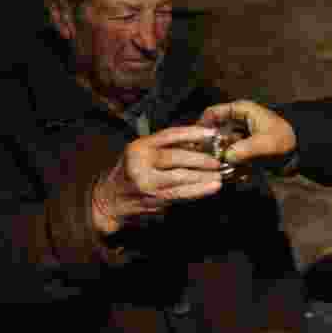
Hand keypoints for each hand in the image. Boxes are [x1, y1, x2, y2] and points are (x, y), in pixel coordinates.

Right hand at [92, 126, 224, 234]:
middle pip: (176, 157)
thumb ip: (167, 146)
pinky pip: (181, 194)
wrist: (111, 199)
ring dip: (203, 177)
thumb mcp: (143, 151)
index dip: (193, 133)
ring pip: (180, 178)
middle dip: (201, 159)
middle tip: (218, 160)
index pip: (169, 135)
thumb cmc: (133, 171)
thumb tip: (201, 141)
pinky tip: (212, 187)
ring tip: (219, 174)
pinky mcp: (153, 200)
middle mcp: (140, 163)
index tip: (212, 133)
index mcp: (139, 146)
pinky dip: (199, 190)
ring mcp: (146, 183)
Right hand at [198, 100, 296, 166]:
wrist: (302, 152)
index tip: (194, 142)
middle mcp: (238, 122)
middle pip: (214, 132)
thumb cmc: (285, 140)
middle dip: (210, 147)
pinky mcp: (245, 150)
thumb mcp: (265, 144)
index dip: (201, 126)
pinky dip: (231, 165)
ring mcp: (240, 136)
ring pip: (222, 147)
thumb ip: (246, 149)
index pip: (212, 113)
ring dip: (221, 159)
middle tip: (204, 162)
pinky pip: (231, 157)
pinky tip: (235, 175)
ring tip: (220, 171)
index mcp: (241, 111)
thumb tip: (226, 157)